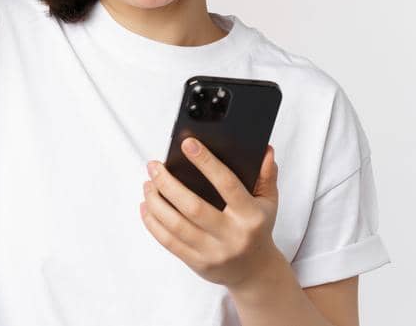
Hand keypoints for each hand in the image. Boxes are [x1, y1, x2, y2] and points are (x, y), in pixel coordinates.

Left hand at [139, 139, 284, 289]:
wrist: (255, 271)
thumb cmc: (257, 230)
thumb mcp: (268, 203)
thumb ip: (266, 176)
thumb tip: (265, 151)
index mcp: (251, 216)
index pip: (227, 184)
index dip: (206, 162)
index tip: (188, 144)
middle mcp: (232, 235)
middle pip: (192, 206)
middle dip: (167, 183)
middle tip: (153, 166)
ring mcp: (213, 252)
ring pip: (175, 225)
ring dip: (155, 202)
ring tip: (148, 184)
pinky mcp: (197, 263)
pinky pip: (168, 241)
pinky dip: (152, 222)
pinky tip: (146, 206)